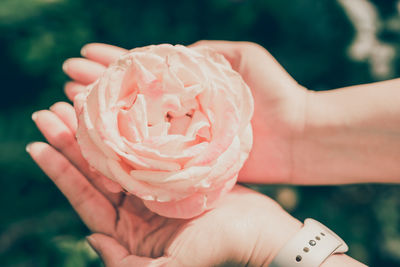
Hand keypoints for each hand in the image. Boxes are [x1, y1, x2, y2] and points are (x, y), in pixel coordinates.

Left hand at [27, 102, 300, 265]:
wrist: (258, 231)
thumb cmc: (222, 248)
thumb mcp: (174, 266)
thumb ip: (129, 265)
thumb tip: (92, 240)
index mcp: (130, 232)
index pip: (86, 198)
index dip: (60, 172)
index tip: (38, 144)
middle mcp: (137, 209)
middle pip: (95, 173)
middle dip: (70, 143)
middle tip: (49, 111)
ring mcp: (153, 189)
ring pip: (115, 156)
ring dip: (95, 131)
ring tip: (74, 103)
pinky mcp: (172, 173)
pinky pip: (142, 148)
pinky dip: (128, 129)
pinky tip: (118, 109)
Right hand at [62, 41, 309, 183]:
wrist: (299, 136)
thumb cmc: (274, 93)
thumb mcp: (241, 57)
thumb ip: (204, 53)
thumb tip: (166, 56)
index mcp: (189, 84)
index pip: (143, 71)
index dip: (113, 63)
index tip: (84, 55)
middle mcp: (180, 111)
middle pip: (131, 98)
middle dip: (99, 87)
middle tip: (66, 82)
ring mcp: (182, 137)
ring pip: (134, 126)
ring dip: (103, 116)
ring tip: (72, 103)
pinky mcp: (188, 162)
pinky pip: (151, 155)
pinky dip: (125, 149)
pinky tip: (100, 141)